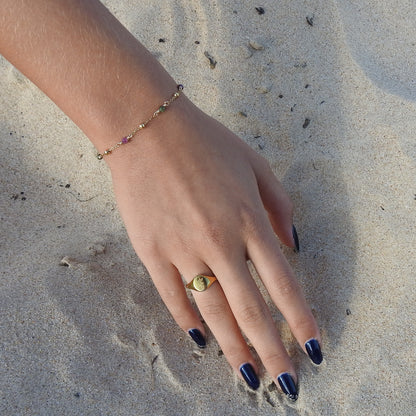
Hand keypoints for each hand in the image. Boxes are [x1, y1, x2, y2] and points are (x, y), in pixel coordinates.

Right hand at [107, 95, 321, 398]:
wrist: (148, 129)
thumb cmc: (205, 142)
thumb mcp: (255, 165)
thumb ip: (279, 206)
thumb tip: (293, 245)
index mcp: (248, 219)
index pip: (283, 282)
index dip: (301, 319)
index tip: (313, 347)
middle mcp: (219, 240)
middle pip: (251, 308)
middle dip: (271, 350)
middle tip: (284, 383)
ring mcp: (182, 248)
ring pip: (213, 310)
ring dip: (233, 347)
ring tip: (247, 375)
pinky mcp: (151, 250)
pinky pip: (173, 296)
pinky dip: (188, 321)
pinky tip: (201, 340)